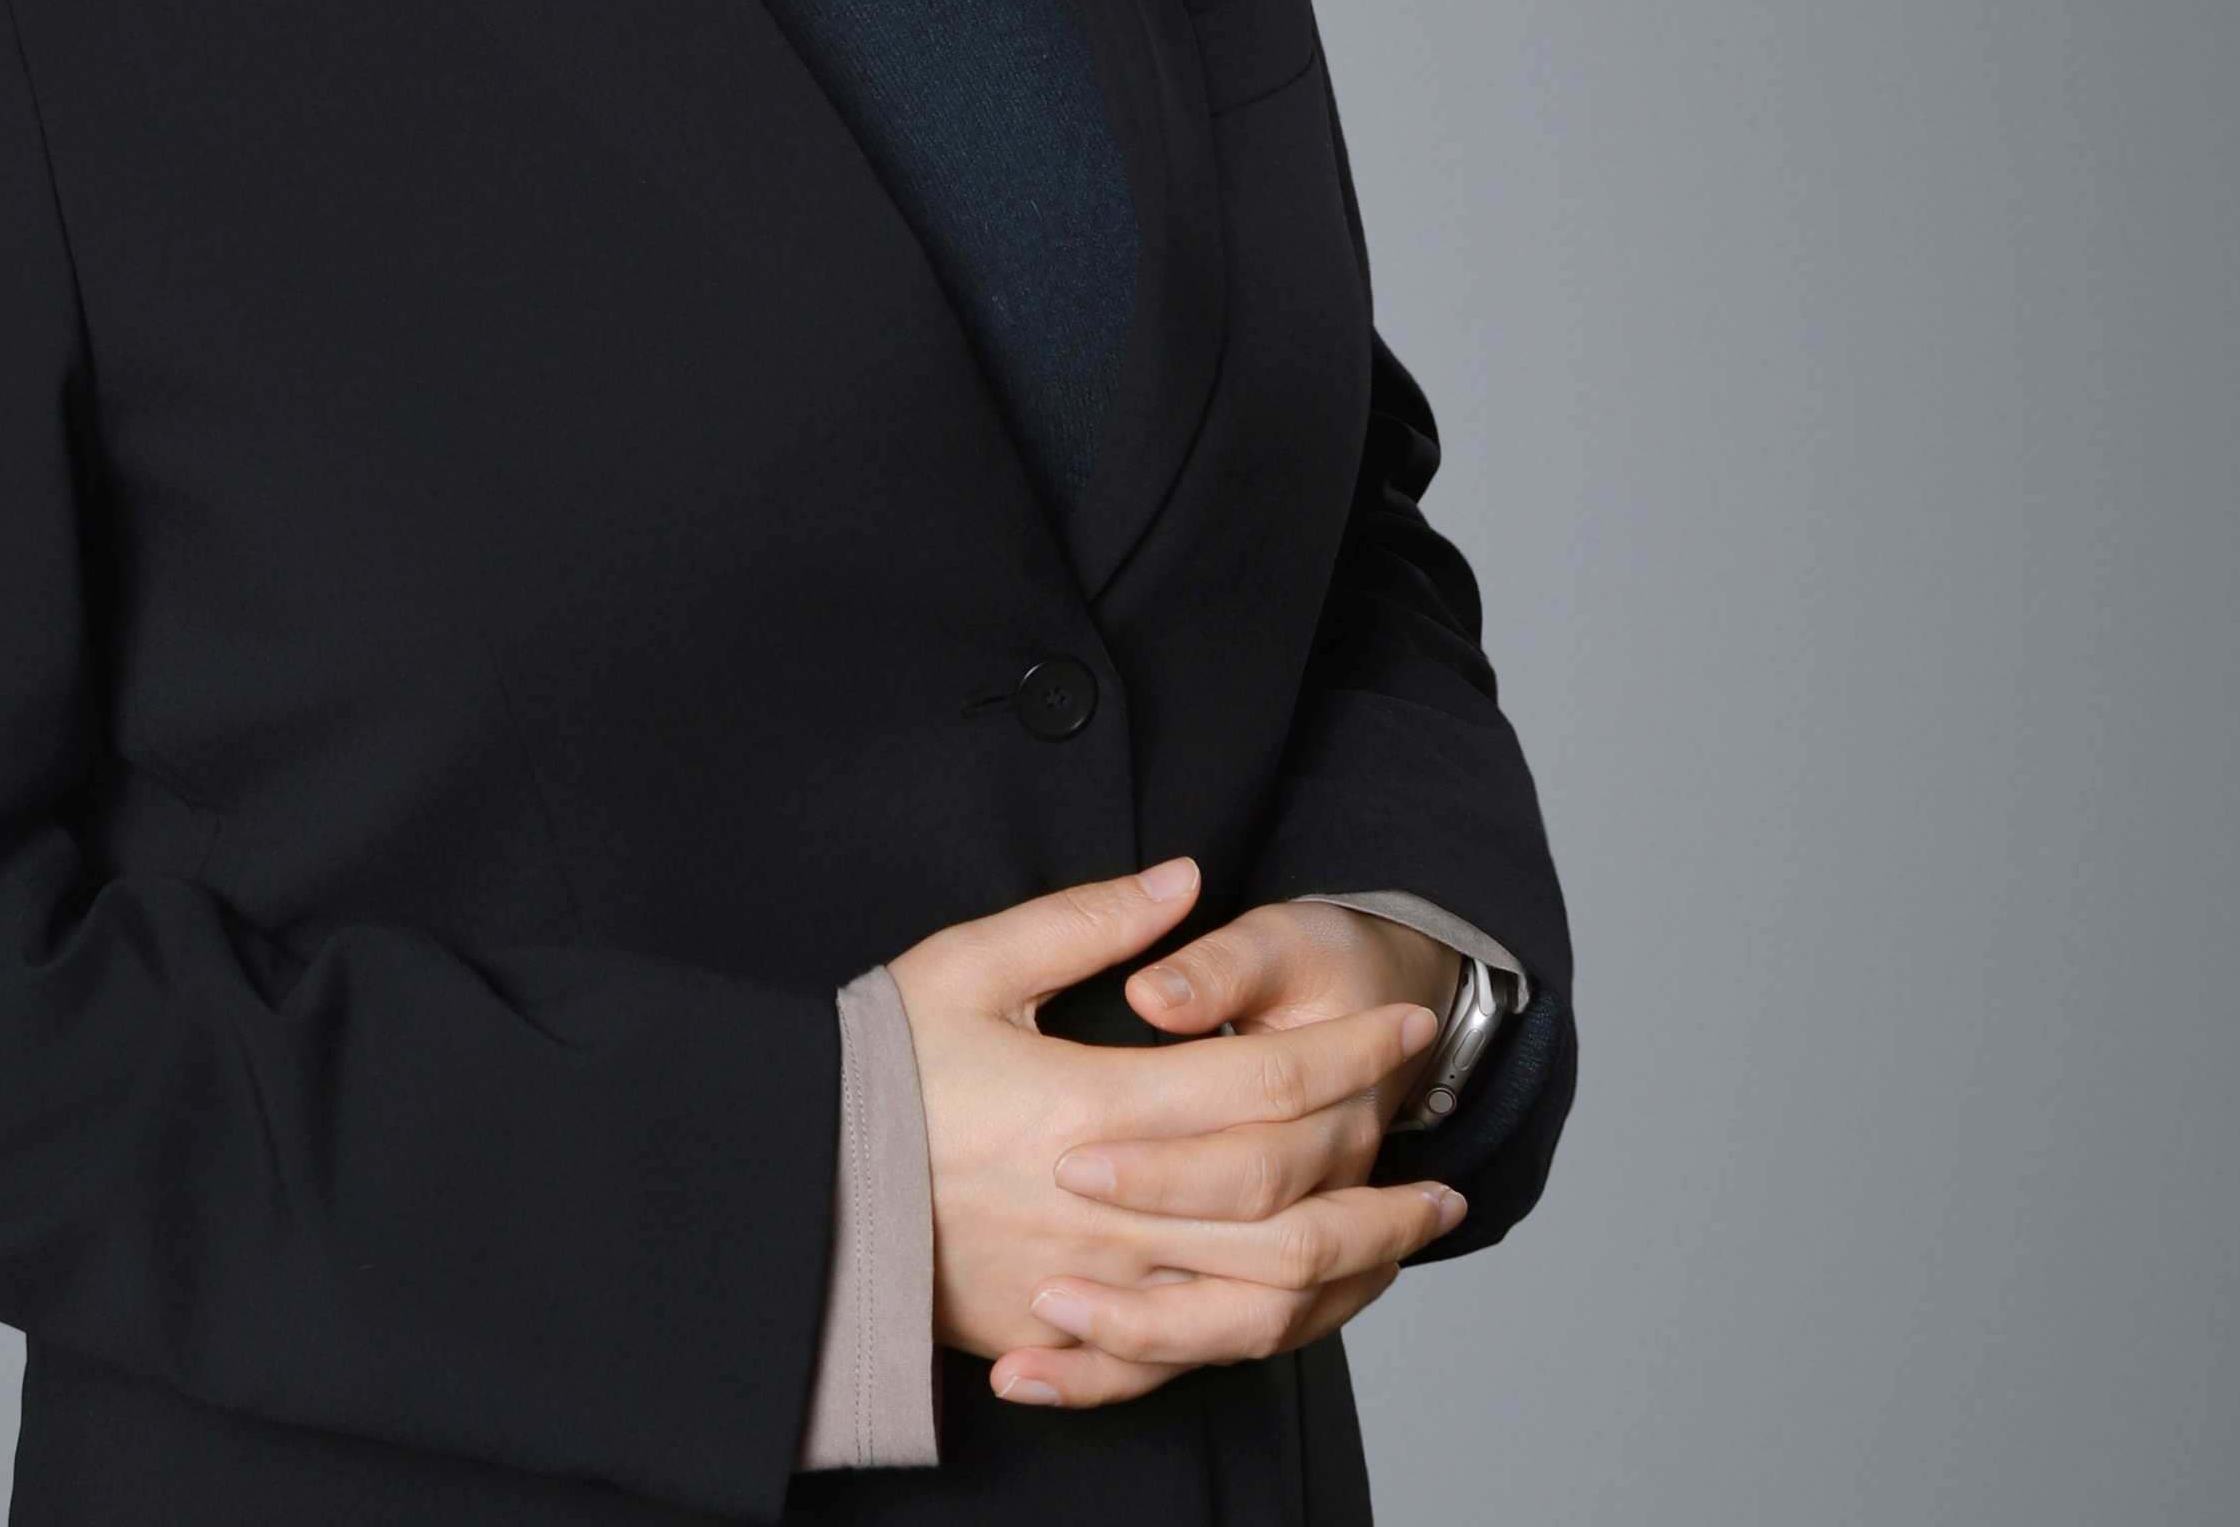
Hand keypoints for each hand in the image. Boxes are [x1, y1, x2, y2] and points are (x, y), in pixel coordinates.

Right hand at [887, 865, 1461, 1412]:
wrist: (795, 1186)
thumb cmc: (877, 1067)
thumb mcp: (969, 965)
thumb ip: (1085, 923)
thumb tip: (1181, 881)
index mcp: (1088, 1108)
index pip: (1262, 1086)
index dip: (1347, 1053)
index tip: (1403, 1026)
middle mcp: (1103, 1212)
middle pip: (1285, 1210)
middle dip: (1379, 1186)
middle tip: (1444, 1171)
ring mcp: (1084, 1288)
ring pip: (1255, 1301)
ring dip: (1349, 1272)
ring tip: (1403, 1245)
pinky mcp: (1057, 1337)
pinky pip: (1186, 1358)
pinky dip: (1262, 1337)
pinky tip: (1304, 1311)